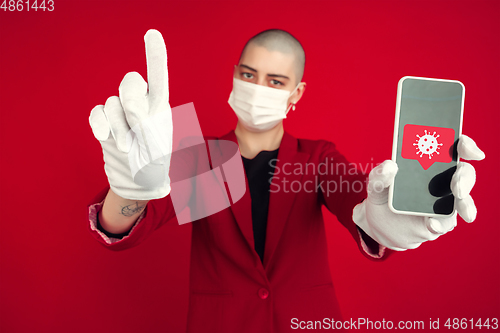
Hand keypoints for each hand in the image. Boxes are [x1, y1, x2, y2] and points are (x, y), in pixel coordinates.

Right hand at [89, 29, 172, 199]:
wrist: (139, 183)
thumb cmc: (154, 165)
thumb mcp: (156, 145)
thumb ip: (144, 120)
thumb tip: (127, 100)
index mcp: (160, 107)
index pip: (158, 76)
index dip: (154, 55)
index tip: (151, 34)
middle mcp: (141, 105)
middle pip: (130, 82)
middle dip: (131, 102)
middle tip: (138, 127)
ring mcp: (122, 114)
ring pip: (112, 103)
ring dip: (118, 126)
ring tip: (129, 146)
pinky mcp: (106, 125)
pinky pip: (96, 113)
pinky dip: (99, 124)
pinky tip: (104, 137)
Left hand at [353, 135, 484, 250]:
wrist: (379, 224)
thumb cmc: (383, 196)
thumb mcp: (376, 183)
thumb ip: (380, 175)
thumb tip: (390, 167)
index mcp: (430, 163)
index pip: (454, 148)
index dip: (466, 146)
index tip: (470, 151)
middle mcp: (443, 181)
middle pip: (464, 174)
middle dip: (465, 178)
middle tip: (458, 187)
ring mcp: (445, 202)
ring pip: (463, 201)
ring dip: (464, 204)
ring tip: (459, 208)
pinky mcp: (441, 222)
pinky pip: (446, 223)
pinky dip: (439, 224)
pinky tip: (431, 224)